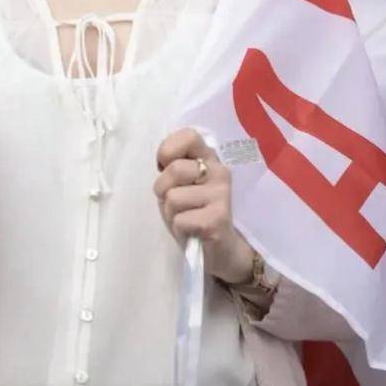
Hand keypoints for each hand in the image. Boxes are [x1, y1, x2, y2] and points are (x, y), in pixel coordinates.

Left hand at [154, 128, 253, 284]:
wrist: (219, 250)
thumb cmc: (193, 212)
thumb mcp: (180, 185)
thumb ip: (173, 168)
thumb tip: (163, 161)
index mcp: (209, 158)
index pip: (189, 135)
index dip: (168, 149)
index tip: (164, 165)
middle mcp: (220, 172)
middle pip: (175, 169)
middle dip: (163, 189)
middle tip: (175, 202)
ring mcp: (222, 195)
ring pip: (173, 197)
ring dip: (171, 213)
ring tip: (186, 218)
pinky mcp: (217, 220)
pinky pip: (180, 220)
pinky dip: (179, 228)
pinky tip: (193, 231)